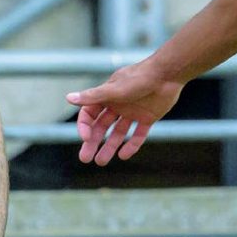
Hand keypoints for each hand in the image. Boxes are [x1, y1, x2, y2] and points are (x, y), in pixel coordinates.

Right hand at [66, 63, 182, 164]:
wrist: (167, 74)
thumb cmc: (139, 78)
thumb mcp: (114, 90)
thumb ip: (92, 97)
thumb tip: (68, 98)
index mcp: (106, 96)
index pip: (89, 114)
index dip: (85, 126)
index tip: (85, 138)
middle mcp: (117, 104)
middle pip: (101, 126)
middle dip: (92, 142)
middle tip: (85, 158)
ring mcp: (132, 112)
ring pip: (118, 132)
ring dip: (109, 147)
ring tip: (100, 162)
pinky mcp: (147, 117)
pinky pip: (137, 134)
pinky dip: (131, 145)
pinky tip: (123, 155)